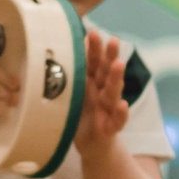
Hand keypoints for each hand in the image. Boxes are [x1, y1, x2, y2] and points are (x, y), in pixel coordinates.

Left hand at [73, 32, 128, 156]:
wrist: (92, 145)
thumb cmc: (80, 116)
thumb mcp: (73, 94)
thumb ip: (71, 76)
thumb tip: (56, 51)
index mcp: (92, 84)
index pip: (94, 63)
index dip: (95, 49)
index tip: (93, 32)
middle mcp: (102, 93)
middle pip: (107, 72)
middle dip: (110, 56)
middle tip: (113, 40)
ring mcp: (108, 110)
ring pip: (113, 92)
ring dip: (117, 78)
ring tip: (118, 65)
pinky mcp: (110, 128)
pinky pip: (117, 120)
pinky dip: (121, 113)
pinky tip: (123, 105)